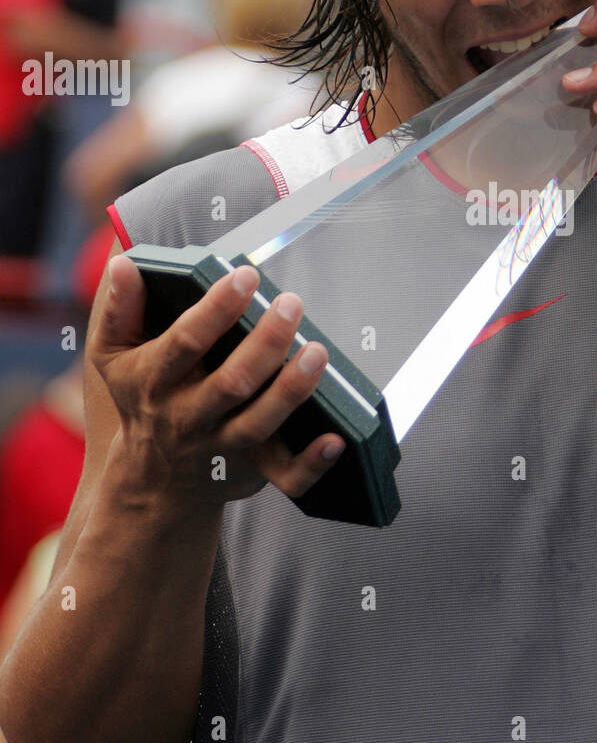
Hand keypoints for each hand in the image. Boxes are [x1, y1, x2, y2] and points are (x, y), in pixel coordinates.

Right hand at [91, 256, 346, 510]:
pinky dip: (313, 462)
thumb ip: (120, 309)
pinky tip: (338, 439)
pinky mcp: (250, 470)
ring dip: (291, 390)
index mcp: (155, 380)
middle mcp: (187, 416)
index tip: (246, 276)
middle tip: (291, 304)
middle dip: (264, 343)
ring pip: (258, 424)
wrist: (149, 478)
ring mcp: (220, 446)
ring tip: (318, 352)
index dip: (216, 308)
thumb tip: (125, 265)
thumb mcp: (113, 355)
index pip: (186, 342)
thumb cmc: (141, 397)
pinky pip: (286, 478)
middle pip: (230, 383)